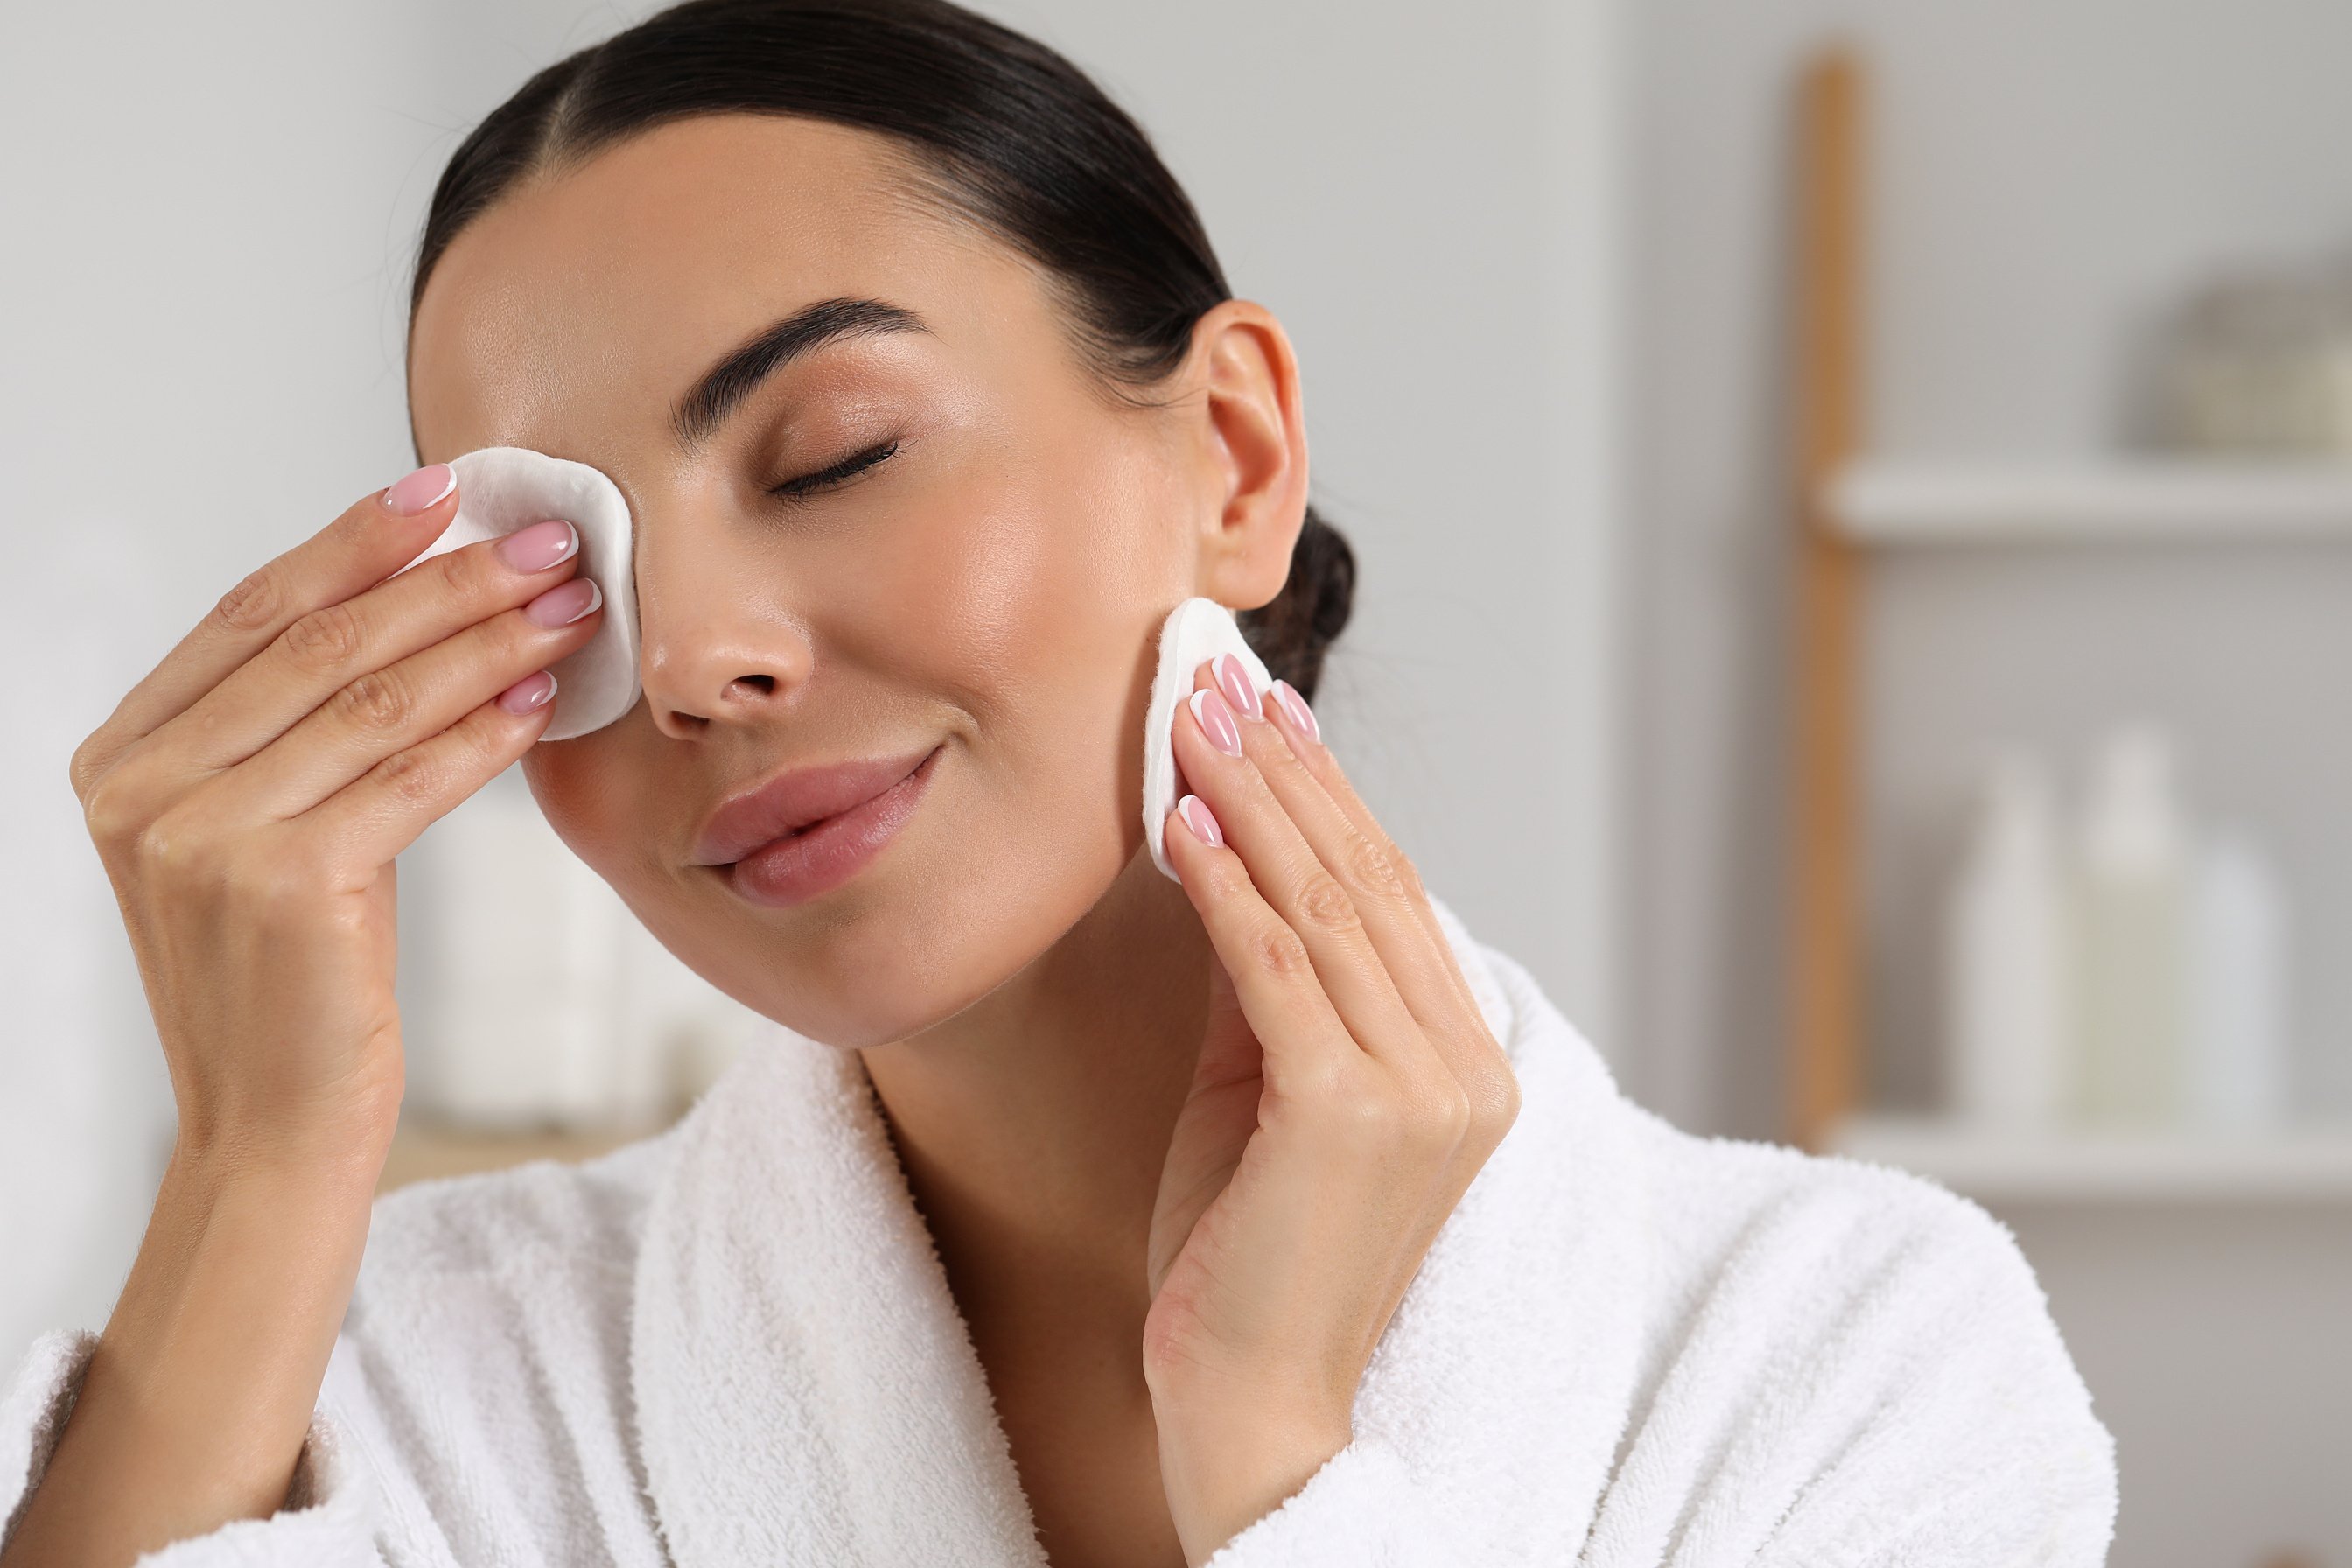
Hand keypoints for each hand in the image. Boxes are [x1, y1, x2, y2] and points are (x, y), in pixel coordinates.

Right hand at [67, 464, 604, 1170]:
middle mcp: (141, 787)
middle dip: (446, 581)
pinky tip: (541, 699)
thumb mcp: (266, 835)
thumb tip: (423, 601)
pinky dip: (484, 732)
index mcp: (122, 757)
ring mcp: (200, 835)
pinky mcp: (278, 883)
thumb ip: (300, 731)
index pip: (252, 614)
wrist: (273, 1131)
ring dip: (486, 642)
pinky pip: (409, 777)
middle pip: (319, 643)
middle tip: (549, 542)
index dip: (354, 543)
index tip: (445, 490)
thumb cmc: (291, 982)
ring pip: (373, 700)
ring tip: (570, 608)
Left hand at [1143, 653, 1522, 1566]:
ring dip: (1251, 800)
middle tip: (1218, 680)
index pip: (1392, 895)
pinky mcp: (1351, 1113)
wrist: (1253, 1406)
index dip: (1325, 795)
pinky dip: (1226, 885)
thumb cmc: (1246, 1255)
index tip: (1267, 714)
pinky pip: (1276, 968)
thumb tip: (1228, 855)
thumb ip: (1269, 987)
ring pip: (1328, 906)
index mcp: (1465, 1063)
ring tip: (1189, 718)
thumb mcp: (1264, 1092)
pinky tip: (1181, 820)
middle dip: (1285, 770)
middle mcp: (1464, 1067)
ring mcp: (1422, 1091)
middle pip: (1368, 879)